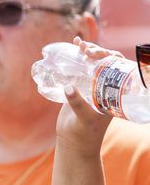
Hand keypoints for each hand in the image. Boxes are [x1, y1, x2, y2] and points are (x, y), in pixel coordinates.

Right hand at [54, 38, 114, 155]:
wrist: (75, 142)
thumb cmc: (85, 132)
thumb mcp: (84, 118)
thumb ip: (77, 103)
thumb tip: (68, 87)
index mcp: (112, 91)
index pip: (116, 67)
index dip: (108, 56)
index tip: (94, 54)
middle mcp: (104, 86)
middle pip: (104, 61)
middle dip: (96, 50)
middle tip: (84, 48)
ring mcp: (91, 86)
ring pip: (91, 63)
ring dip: (86, 51)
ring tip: (77, 42)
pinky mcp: (78, 88)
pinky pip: (79, 70)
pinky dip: (75, 59)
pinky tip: (71, 49)